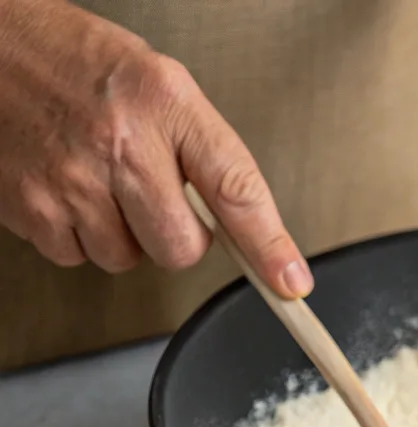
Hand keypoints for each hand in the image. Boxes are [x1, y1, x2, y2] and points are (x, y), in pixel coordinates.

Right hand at [0, 0, 311, 296]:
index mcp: (161, 99)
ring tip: (94, 175)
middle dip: (173, 234)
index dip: (269, 245)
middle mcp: (119, 141)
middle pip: (181, 249)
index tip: (291, 284)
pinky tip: (64, 185)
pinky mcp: (36, 211)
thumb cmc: (72, 62)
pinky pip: (80, 258)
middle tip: (146, 190)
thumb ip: (201, 151)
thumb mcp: (154, 84)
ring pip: (128, 259)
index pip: (234, 186)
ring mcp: (74, 181)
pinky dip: (75, 232)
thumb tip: (246, 231)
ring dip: (118, 231)